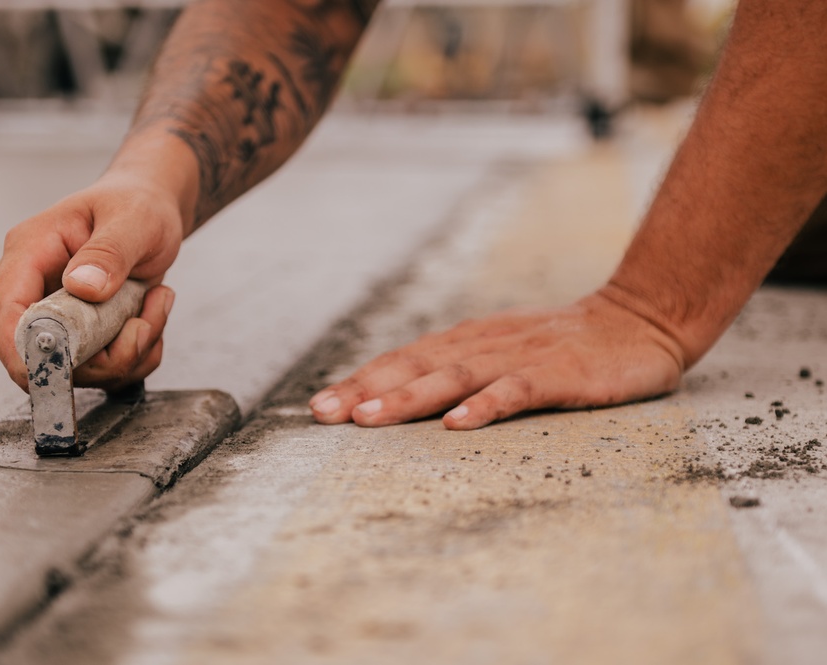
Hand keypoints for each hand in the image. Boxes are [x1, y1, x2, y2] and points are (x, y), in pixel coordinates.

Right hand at [0, 170, 183, 391]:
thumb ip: (109, 252)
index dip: (22, 351)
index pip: (4, 315)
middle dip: (99, 358)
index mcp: (30, 253)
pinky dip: (139, 354)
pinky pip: (106, 367)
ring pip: (81, 369)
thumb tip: (82, 286)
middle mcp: (36, 289)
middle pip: (41, 355)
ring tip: (156, 303)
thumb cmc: (136, 204)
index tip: (61, 369)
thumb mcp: (132, 219)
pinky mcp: (85, 334)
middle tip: (142, 325)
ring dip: (129, 352)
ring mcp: (60, 316)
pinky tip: (153, 313)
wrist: (152, 208)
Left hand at [308, 291, 686, 429]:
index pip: (402, 360)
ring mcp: (521, 357)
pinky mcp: (558, 373)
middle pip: (415, 366)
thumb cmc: (563, 344)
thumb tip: (403, 392)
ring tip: (368, 418)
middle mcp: (484, 345)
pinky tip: (458, 424)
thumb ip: (459, 368)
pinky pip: (516, 390)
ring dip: (408, 396)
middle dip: (365, 390)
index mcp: (467, 342)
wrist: (640, 319)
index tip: (320, 407)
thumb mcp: (502, 351)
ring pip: (454, 377)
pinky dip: (486, 405)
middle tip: (323, 414)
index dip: (360, 381)